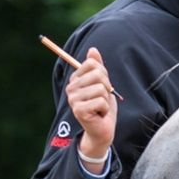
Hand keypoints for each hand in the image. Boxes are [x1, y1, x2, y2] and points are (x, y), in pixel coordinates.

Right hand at [65, 47, 116, 168]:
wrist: (102, 129)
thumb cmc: (102, 106)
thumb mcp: (103, 83)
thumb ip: (97, 67)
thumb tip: (93, 50)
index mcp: (75, 79)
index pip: (93, 64)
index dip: (104, 75)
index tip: (102, 87)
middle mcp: (71, 88)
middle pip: (98, 75)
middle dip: (106, 88)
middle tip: (102, 99)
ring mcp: (73, 99)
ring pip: (101, 89)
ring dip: (106, 100)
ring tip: (100, 107)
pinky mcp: (79, 110)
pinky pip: (101, 101)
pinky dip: (105, 109)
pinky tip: (99, 114)